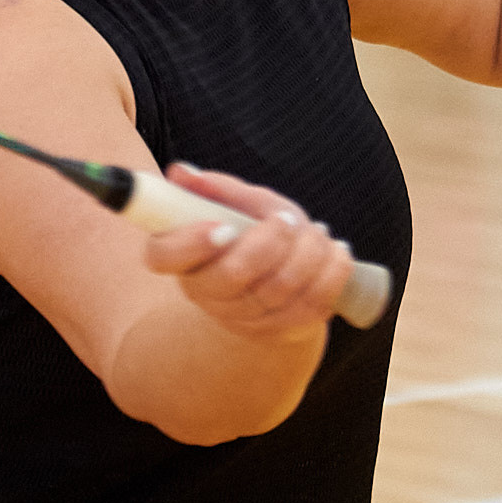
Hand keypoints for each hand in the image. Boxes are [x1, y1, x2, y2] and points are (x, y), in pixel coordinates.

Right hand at [141, 164, 354, 338]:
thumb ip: (216, 189)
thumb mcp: (238, 206)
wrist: (280, 284)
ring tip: (316, 230)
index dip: (190, 243)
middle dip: (268, 241)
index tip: (223, 226)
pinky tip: (337, 251)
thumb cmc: (252, 235)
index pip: (165, 257)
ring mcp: (244, 319)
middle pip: (232, 274)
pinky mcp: (282, 330)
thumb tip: (182, 172)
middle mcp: (207, 294)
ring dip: (307, 250)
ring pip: (278, 287)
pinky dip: (331, 271)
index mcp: (185, 259)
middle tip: (287, 218)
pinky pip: (312, 303)